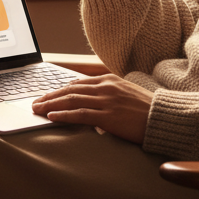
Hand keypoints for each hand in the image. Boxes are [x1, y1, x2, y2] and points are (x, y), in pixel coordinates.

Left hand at [32, 73, 153, 143]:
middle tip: (35, 103)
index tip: (47, 96)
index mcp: (109, 80)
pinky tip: (52, 117)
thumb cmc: (146, 109)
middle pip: (70, 90)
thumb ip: (108, 96)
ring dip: (51, 105)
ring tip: (38, 110)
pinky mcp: (108, 117)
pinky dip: (64, 115)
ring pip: (71, 100)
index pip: (77, 84)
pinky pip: (80, 114)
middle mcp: (106, 87)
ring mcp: (106, 101)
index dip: (59, 90)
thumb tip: (92, 105)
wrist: (163, 117)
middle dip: (50, 97)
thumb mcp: (126, 95)